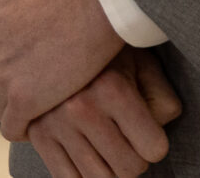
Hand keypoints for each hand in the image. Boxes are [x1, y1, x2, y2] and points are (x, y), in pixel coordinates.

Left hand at [0, 0, 124, 139]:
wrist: (98, 1)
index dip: (8, 57)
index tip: (31, 56)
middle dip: (14, 78)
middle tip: (45, 72)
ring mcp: (2, 78)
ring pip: (3, 105)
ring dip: (23, 102)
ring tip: (51, 94)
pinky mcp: (24, 101)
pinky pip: (13, 128)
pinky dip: (25, 129)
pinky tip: (44, 119)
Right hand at [28, 48, 182, 177]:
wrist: (55, 35)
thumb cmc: (110, 54)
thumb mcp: (143, 64)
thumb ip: (161, 99)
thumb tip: (156, 138)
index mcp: (113, 88)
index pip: (154, 149)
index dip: (156, 142)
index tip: (148, 130)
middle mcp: (80, 109)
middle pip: (129, 169)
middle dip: (135, 157)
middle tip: (128, 136)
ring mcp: (55, 125)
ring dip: (110, 167)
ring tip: (108, 141)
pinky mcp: (38, 136)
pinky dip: (84, 172)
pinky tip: (88, 151)